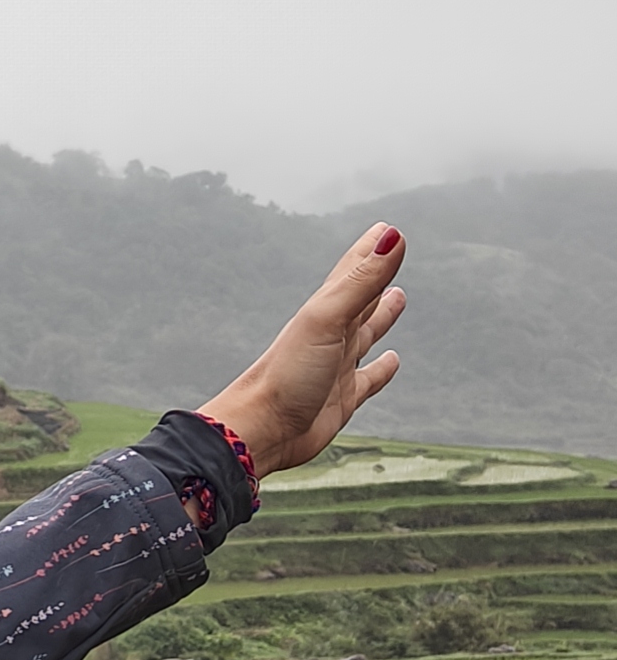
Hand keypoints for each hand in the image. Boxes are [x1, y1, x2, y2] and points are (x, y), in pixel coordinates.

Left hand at [200, 226, 407, 478]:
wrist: (260, 430)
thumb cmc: (287, 374)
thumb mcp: (327, 320)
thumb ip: (361, 281)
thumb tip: (393, 234)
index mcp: (324, 313)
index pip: (352, 272)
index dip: (370, 250)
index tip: (385, 229)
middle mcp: (331, 336)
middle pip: (359, 297)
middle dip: (376, 274)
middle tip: (393, 251)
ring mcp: (336, 367)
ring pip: (365, 333)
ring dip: (381, 315)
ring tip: (398, 296)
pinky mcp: (342, 399)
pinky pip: (370, 379)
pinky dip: (383, 369)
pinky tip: (393, 361)